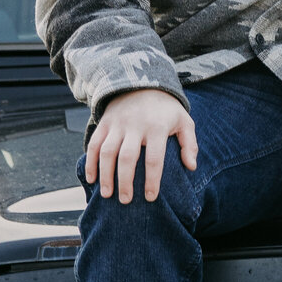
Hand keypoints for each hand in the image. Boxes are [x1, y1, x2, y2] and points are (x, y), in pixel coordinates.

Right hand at [86, 89, 198, 203]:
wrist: (142, 81)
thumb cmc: (166, 109)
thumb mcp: (184, 121)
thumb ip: (189, 144)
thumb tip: (191, 167)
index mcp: (157, 127)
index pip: (154, 158)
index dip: (152, 180)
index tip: (150, 198)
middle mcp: (135, 125)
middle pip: (127, 157)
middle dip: (125, 181)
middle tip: (126, 201)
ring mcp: (117, 123)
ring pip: (107, 152)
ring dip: (105, 175)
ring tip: (107, 195)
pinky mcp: (105, 122)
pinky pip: (94, 144)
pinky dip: (90, 162)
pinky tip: (91, 179)